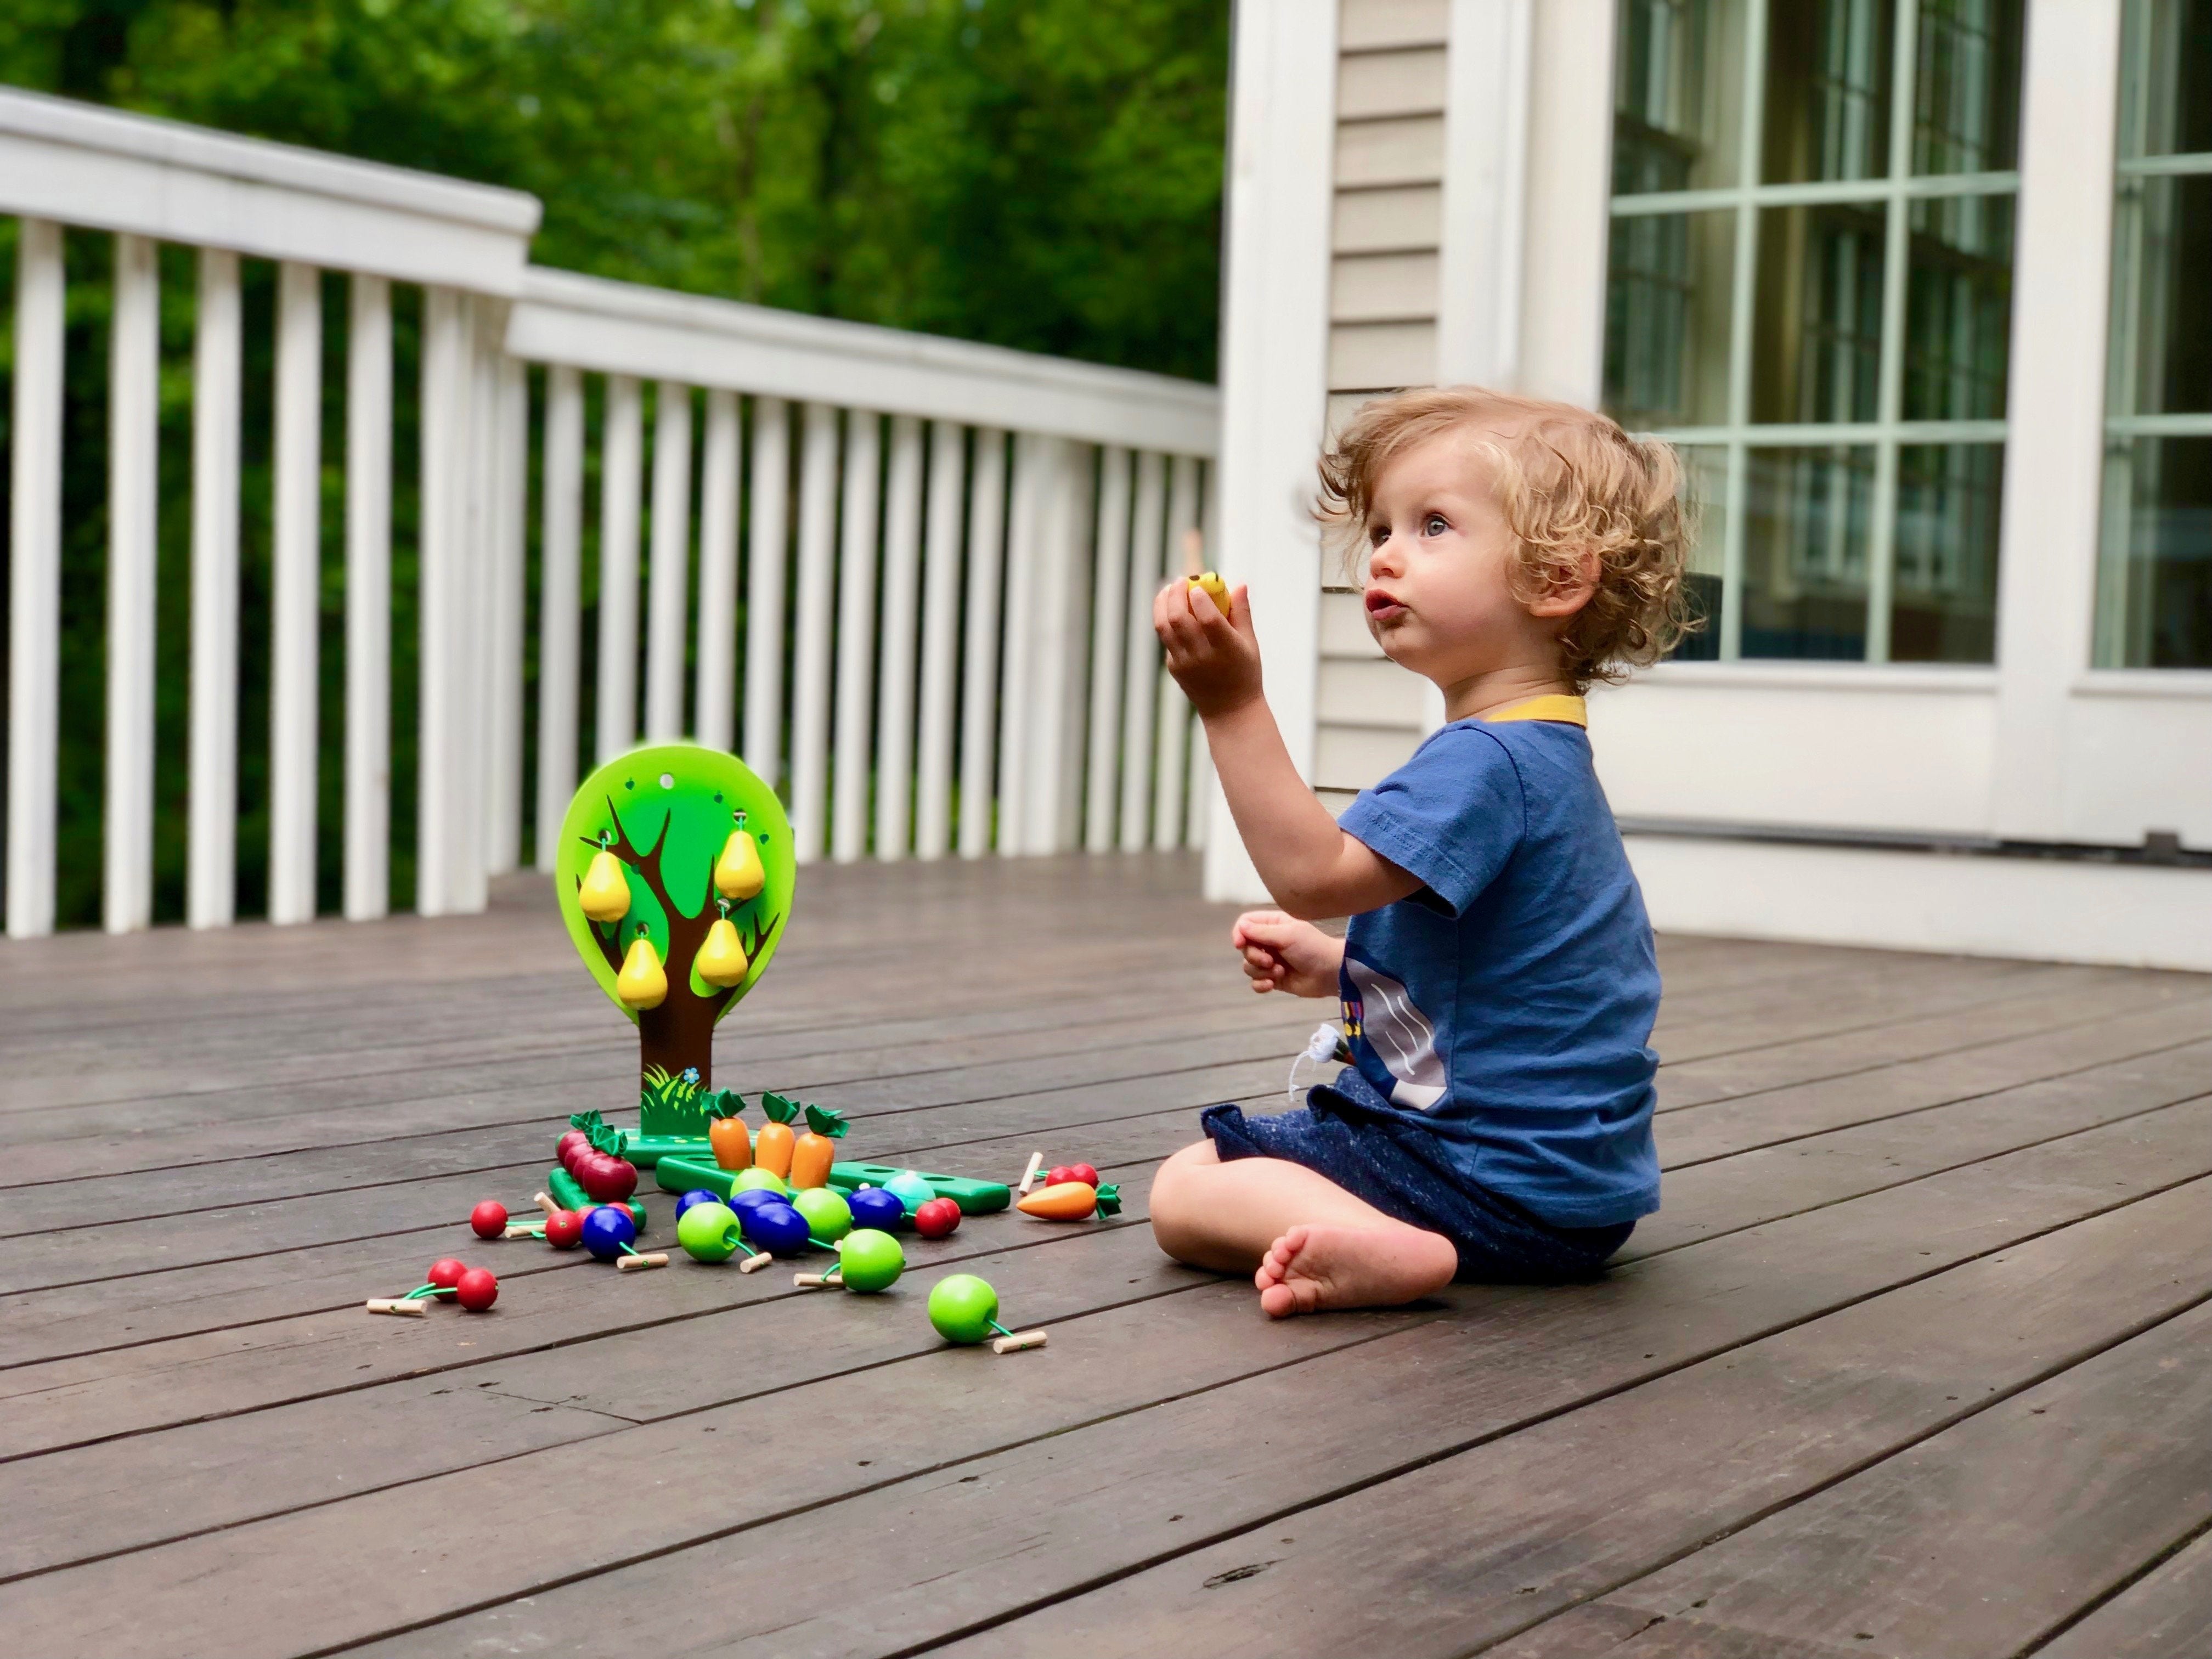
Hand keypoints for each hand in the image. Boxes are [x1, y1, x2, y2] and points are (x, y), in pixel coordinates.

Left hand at [1155, 579, 1261, 717]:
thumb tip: (1240, 584)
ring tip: (1168, 590)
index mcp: (1226, 649)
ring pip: (1164, 627)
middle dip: (1176, 594)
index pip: (1208, 619)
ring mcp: (1185, 663)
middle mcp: (1202, 656)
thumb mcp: (1250, 644)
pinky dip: (1167, 620)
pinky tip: (1174, 611)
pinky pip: (1166, 639)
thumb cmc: (1245, 672)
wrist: (1230, 710)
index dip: (1200, 598)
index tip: (1198, 585)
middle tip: (1180, 581)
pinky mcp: (1174, 667)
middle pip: (1179, 619)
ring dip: (1162, 603)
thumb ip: (1242, 613)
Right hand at [1231, 910, 1343, 996]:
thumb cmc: (1312, 948)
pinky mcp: (1274, 979)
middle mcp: (1269, 942)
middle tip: (1270, 961)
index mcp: (1273, 925)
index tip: (1240, 944)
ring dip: (1261, 971)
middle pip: (1245, 947)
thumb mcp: (1288, 935)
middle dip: (1254, 956)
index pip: (1245, 924)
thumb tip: (1241, 926)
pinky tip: (1272, 985)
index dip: (1239, 933)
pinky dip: (1261, 985)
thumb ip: (1262, 931)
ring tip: (1279, 972)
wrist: (1331, 973)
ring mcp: (1271, 961)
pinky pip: (1256, 982)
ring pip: (1249, 966)